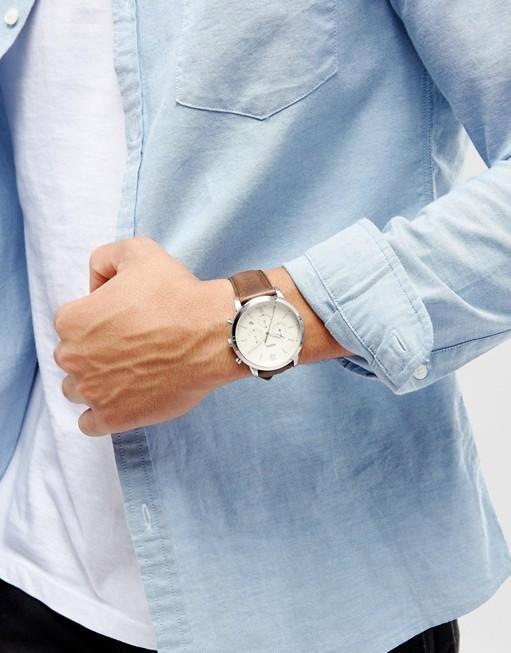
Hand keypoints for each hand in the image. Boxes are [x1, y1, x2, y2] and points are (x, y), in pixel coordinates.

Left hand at [53, 236, 248, 436]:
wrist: (214, 334)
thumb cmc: (177, 295)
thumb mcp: (138, 251)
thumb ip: (104, 259)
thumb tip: (95, 284)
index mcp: (72, 320)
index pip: (71, 323)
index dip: (98, 318)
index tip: (125, 319)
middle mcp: (73, 358)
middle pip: (71, 357)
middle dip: (93, 352)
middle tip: (131, 345)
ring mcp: (93, 392)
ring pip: (77, 390)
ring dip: (96, 383)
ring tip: (129, 372)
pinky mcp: (113, 418)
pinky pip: (89, 423)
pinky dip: (101, 415)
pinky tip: (123, 399)